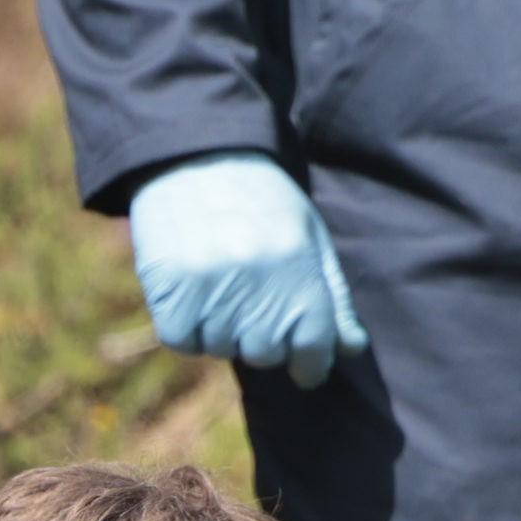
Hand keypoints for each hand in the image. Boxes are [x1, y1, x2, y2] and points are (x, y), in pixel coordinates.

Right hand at [123, 154, 367, 374]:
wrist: (195, 155)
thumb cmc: (261, 199)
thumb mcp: (308, 235)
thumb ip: (332, 294)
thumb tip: (350, 348)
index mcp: (298, 269)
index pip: (314, 349)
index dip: (310, 364)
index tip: (304, 365)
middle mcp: (256, 282)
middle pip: (264, 354)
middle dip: (261, 339)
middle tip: (251, 302)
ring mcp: (210, 287)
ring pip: (220, 348)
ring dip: (221, 329)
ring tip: (220, 286)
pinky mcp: (169, 288)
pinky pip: (182, 340)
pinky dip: (187, 327)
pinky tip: (193, 294)